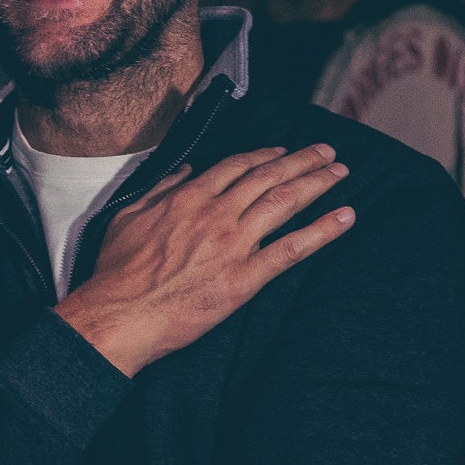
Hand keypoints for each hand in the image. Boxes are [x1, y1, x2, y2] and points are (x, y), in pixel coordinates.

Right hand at [54, 144, 353, 375]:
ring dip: (317, 183)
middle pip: (268, 177)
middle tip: (327, 153)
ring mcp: (235, 244)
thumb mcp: (127, 217)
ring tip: (341, 173)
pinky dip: (323, 230)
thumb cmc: (118, 272)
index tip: (282, 152)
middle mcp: (217, 213)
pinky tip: (345, 217)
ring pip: (285, 202)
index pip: (236, 167)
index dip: (264, 156)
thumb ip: (159, 191)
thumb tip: (183, 172)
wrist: (122, 313)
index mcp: (189, 197)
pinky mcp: (246, 277)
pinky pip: (293, 248)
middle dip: (302, 161)